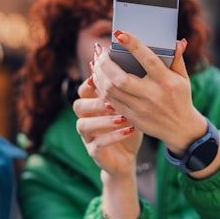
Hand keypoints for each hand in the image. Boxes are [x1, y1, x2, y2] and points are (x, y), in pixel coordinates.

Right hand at [73, 61, 142, 178]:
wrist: (127, 157)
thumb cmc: (128, 126)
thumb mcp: (130, 106)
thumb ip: (129, 89)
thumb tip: (141, 61)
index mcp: (93, 105)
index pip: (84, 89)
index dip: (90, 81)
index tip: (104, 75)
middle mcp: (86, 119)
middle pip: (78, 105)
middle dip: (94, 101)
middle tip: (113, 99)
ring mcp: (88, 137)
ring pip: (83, 125)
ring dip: (102, 120)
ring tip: (121, 116)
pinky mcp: (95, 152)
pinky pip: (98, 145)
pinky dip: (113, 137)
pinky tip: (129, 130)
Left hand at [91, 31, 205, 155]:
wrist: (181, 129)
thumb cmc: (180, 98)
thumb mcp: (183, 78)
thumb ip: (177, 59)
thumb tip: (178, 41)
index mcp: (166, 81)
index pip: (148, 60)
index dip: (133, 46)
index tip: (120, 34)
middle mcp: (152, 95)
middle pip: (120, 78)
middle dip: (105, 63)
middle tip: (100, 51)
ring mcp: (140, 108)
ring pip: (111, 90)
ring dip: (99, 74)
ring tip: (96, 62)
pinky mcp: (132, 117)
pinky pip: (110, 101)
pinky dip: (101, 87)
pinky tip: (98, 77)